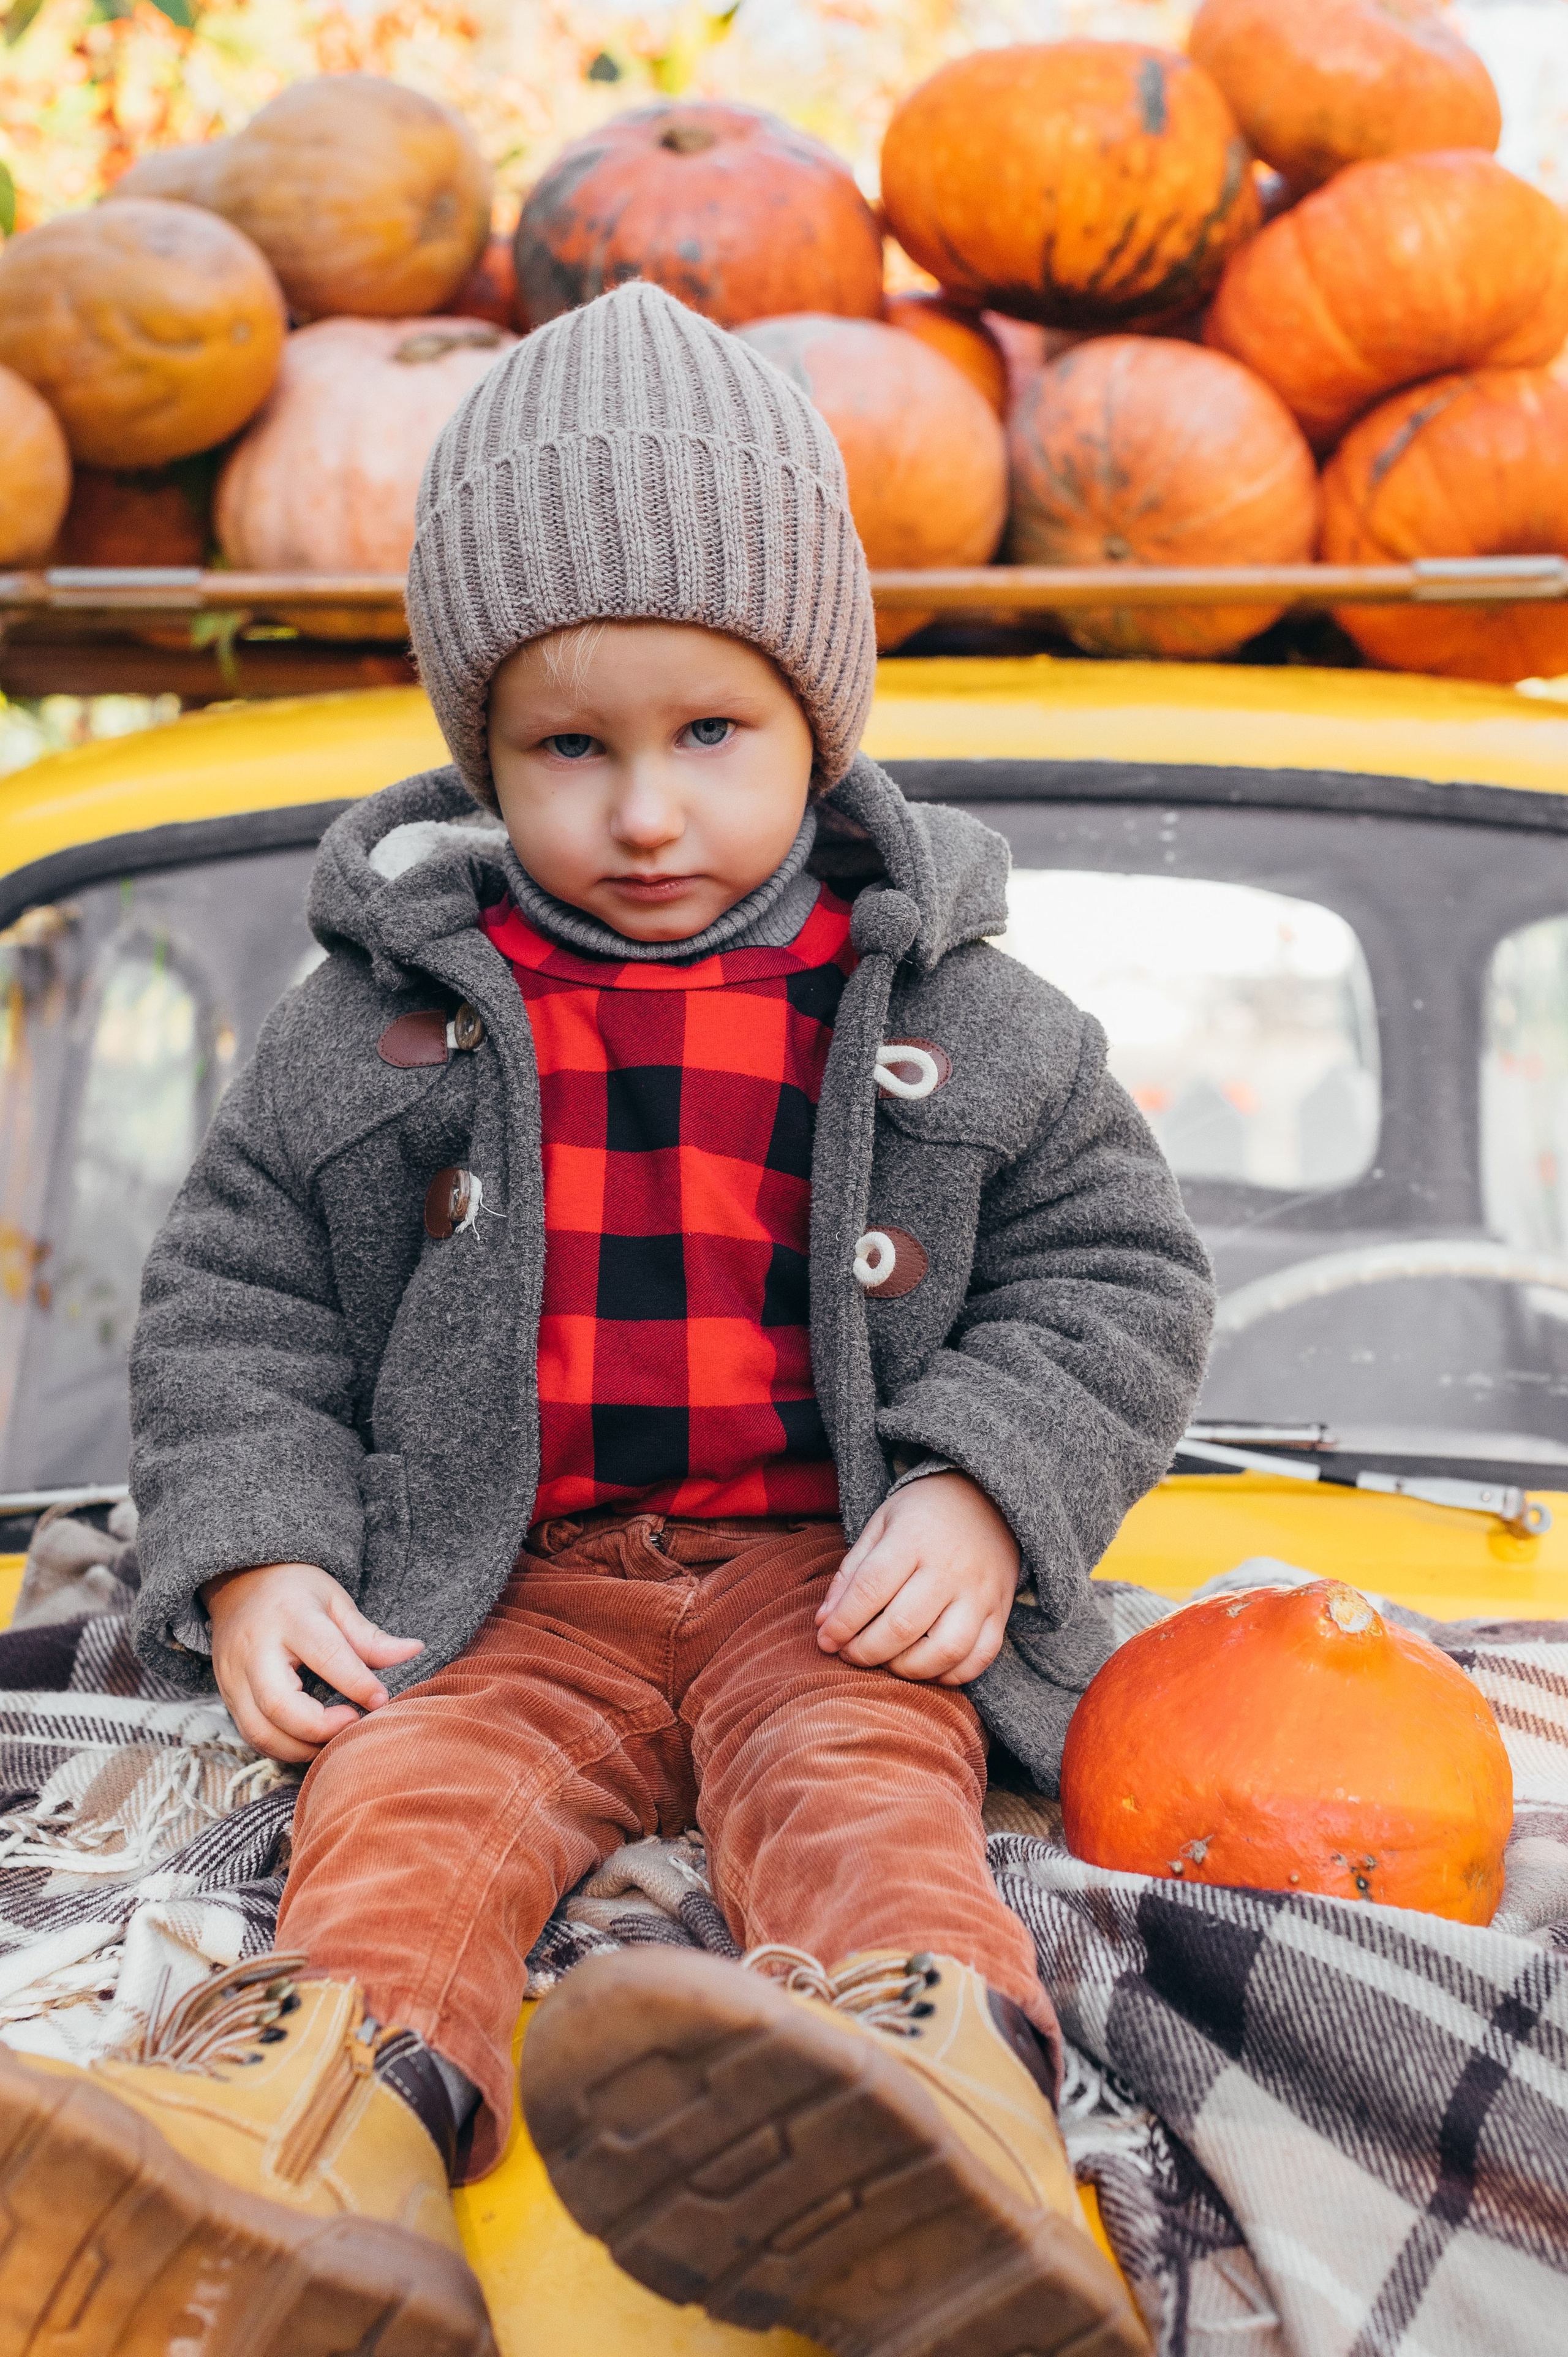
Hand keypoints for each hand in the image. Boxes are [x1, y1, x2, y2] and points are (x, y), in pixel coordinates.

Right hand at [201, 1561, 423, 1763]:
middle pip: (280, 1704)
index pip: (326, 1654)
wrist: (238, 1582)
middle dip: (320, 1727)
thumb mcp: (335, 1600)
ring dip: (301, 1747)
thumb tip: (414, 1651)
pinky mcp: (226, 1695)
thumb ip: (369, 1635)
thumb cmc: (295, 1591)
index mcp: (290, 1616)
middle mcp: (255, 1648)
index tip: (383, 1701)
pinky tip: (309, 1740)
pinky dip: (283, 1746)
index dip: (357, 1683)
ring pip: (260, 1730)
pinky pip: (251, 1734)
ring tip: (334, 1737)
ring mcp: (233, 1675)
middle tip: (354, 1724)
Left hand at [814, 1471, 1019, 1684]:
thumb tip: (823, 1623)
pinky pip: (980, 1658)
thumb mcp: (880, 1525)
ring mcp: (980, 1592)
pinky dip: (951, 1675)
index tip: (825, 1639)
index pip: (871, 1589)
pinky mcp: (1001, 1611)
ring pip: (945, 1650)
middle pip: (903, 1626)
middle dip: (866, 1652)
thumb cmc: (922, 1515)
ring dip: (907, 1669)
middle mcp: (950, 1567)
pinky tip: (926, 1667)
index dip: (843, 1622)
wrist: (988, 1498)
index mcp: (913, 1538)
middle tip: (849, 1654)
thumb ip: (851, 1573)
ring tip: (887, 1662)